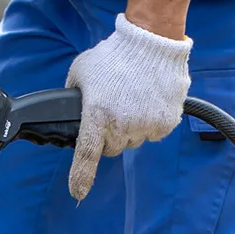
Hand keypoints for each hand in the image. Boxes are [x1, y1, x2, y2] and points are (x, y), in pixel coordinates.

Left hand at [65, 13, 191, 199]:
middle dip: (107, 135)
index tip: (78, 193)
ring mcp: (146, 124)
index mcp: (96, 116)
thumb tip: (67, 110)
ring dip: (129, 127)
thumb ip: (72, 97)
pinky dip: (149, 121)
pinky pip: (153, 132)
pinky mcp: (167, 121)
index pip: (86, 156)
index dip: (81, 177)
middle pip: (110, 148)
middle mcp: (122, 125)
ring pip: (132, 140)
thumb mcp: (79, 74)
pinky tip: (146, 100)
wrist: (152, 40)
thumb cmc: (112, 56)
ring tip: (130, 99)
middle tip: (110, 109)